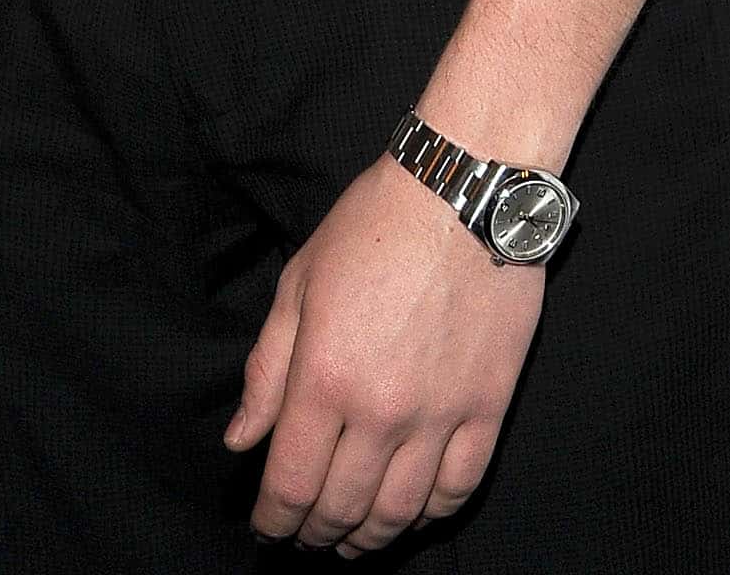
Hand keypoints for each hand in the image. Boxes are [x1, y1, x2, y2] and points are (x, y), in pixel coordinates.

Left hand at [226, 156, 544, 554]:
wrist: (463, 190)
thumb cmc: (373, 226)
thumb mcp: (299, 283)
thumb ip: (267, 370)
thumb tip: (242, 443)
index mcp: (325, 378)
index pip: (291, 483)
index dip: (274, 519)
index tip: (267, 527)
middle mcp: (381, 410)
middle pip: (342, 507)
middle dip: (316, 533)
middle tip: (306, 537)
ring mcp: (439, 413)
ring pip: (400, 511)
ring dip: (369, 538)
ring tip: (353, 541)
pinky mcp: (488, 406)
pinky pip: (459, 486)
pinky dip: (432, 514)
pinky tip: (414, 513)